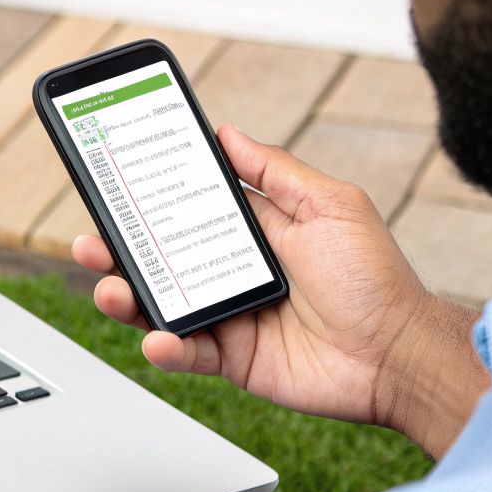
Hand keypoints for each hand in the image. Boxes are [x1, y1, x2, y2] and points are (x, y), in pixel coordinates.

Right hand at [76, 124, 487, 456]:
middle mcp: (233, 271)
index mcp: (253, 231)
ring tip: (112, 289)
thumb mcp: (330, 205)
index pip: (187, 209)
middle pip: (160, 257)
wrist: (398, 355)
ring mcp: (228, 315)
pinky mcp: (231, 358)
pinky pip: (185, 352)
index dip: (150, 198)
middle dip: (119, 248)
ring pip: (159, 304)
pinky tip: (159, 338)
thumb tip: (228, 134)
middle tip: (92, 239)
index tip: (115, 182)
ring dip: (126, 296)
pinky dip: (164, 347)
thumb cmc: (375, 279)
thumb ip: (275, 171)